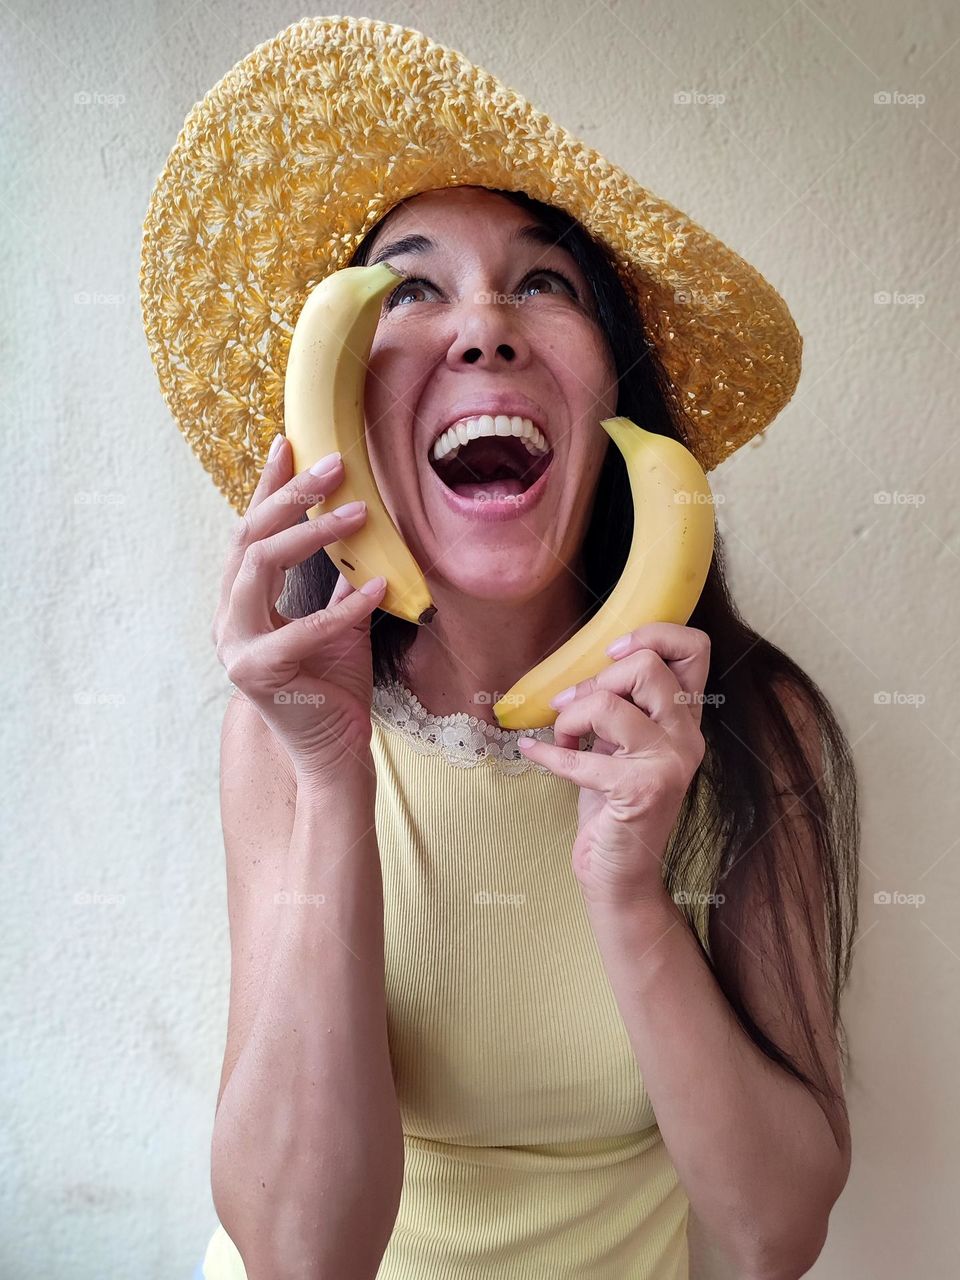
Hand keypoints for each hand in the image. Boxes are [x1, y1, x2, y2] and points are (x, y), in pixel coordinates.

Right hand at [211, 436, 386, 780]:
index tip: (290, 444)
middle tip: (336, 464)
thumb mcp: (338, 622)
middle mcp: (228, 619)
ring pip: (261, 565)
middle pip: (250, 538)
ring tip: (363, 514)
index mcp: (241, 603)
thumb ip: (338, 580)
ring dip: (314, 534)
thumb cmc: (332, 687)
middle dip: (292, 496)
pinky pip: (304, 626)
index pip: (250, 532)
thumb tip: (362, 527)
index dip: (269, 487)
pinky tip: (381, 587)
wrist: (333, 753)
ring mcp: (236, 646)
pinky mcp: (258, 673)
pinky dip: (346, 604)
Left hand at [517, 624, 710, 907]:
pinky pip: (581, 754)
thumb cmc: (613, 805)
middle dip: (595, 679)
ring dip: (570, 717)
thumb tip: (584, 663)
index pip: (695, 648)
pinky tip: (535, 754)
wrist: (619, 874)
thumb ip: (619, 704)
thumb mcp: (619, 744)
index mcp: (684, 718)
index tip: (611, 654)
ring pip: (609, 701)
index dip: (653, 635)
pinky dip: (549, 755)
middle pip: (646, 665)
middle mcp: (686, 736)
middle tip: (573, 709)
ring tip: (563, 738)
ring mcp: (669, 762)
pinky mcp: (643, 789)